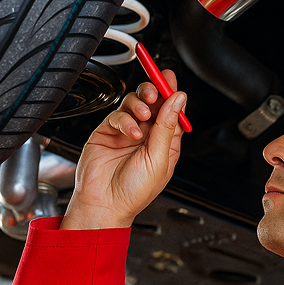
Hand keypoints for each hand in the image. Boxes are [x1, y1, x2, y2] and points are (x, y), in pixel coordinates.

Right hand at [60, 71, 186, 229]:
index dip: (172, 94)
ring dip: (140, 105)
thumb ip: (167, 127)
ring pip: (135, 103)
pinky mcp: (108, 132)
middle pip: (154, 102)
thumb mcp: (158, 159)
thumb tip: (179, 100)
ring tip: (143, 117)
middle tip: (154, 93)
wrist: (104, 205)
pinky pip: (117, 114)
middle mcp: (148, 135)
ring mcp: (128, 132)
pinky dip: (125, 119)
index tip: (170, 80)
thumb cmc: (134, 192)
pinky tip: (130, 132)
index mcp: (166, 142)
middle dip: (154, 92)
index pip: (173, 111)